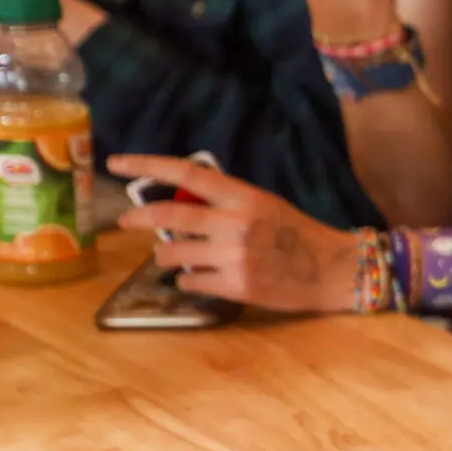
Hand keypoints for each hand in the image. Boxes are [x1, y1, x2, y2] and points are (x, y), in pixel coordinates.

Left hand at [111, 153, 361, 313]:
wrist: (334, 270)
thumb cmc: (297, 234)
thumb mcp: (265, 205)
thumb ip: (226, 202)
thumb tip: (178, 202)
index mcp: (245, 197)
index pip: (189, 173)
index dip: (148, 166)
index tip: (117, 163)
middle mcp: (237, 223)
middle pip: (171, 215)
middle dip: (138, 217)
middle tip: (124, 221)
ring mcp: (236, 256)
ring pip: (174, 255)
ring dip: (166, 257)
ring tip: (175, 258)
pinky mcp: (237, 287)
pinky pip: (191, 283)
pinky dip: (189, 281)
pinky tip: (203, 279)